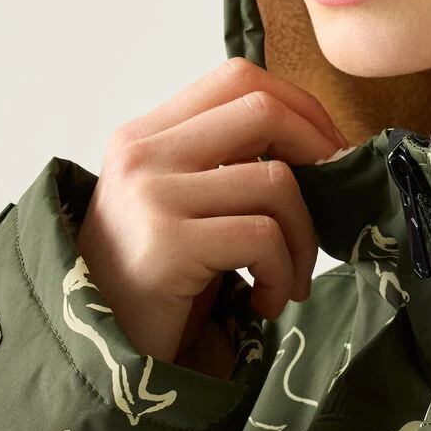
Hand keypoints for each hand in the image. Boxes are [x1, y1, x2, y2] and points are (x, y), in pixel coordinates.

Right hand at [74, 58, 346, 370]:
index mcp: (145, 135)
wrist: (100, 353)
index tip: (328, 152)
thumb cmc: (154, 284)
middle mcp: (143, 154)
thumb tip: (322, 149)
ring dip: (302, 241)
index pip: (239, 78)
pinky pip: (264, 237)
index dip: (300, 108)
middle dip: (319, 156)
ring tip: (286, 281)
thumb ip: (226, 166)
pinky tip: (263, 303)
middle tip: (330, 207)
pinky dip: (281, 275)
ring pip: (276, 183)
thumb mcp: (180, 207)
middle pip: (262, 111)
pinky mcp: (169, 245)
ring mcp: (152, 196)